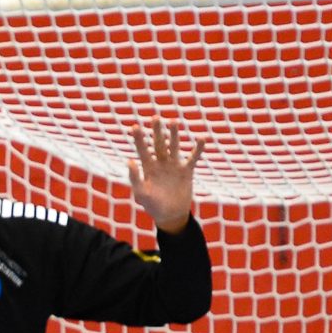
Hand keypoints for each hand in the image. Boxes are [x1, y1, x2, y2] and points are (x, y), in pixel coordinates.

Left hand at [127, 119, 205, 234]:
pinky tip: (201, 139)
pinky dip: (197, 149)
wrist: (170, 215)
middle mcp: (160, 163)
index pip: (142, 150)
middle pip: (159, 144)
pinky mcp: (186, 171)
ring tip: (174, 121)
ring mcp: (174, 166)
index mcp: (148, 167)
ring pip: (174, 146)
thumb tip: (130, 160)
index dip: (138, 139)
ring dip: (174, 135)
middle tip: (155, 118)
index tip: (134, 126)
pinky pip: (192, 158)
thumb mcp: (141, 192)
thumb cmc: (152, 205)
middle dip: (157, 131)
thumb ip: (135, 177)